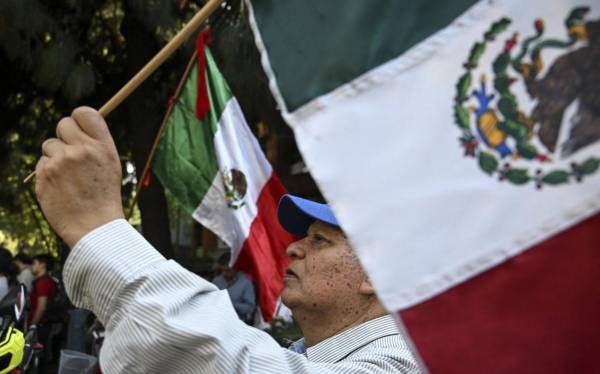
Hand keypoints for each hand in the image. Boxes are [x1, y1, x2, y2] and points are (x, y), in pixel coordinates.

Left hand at [35, 107, 123, 246]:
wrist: (95, 227)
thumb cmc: (104, 196)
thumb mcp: (111, 165)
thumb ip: (96, 144)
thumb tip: (79, 127)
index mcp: (102, 146)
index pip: (84, 112)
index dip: (78, 119)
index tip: (78, 129)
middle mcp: (82, 150)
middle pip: (63, 124)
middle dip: (64, 136)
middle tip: (72, 154)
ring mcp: (61, 162)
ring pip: (49, 145)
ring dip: (55, 157)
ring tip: (68, 177)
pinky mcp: (45, 175)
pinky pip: (41, 163)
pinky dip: (48, 173)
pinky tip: (60, 187)